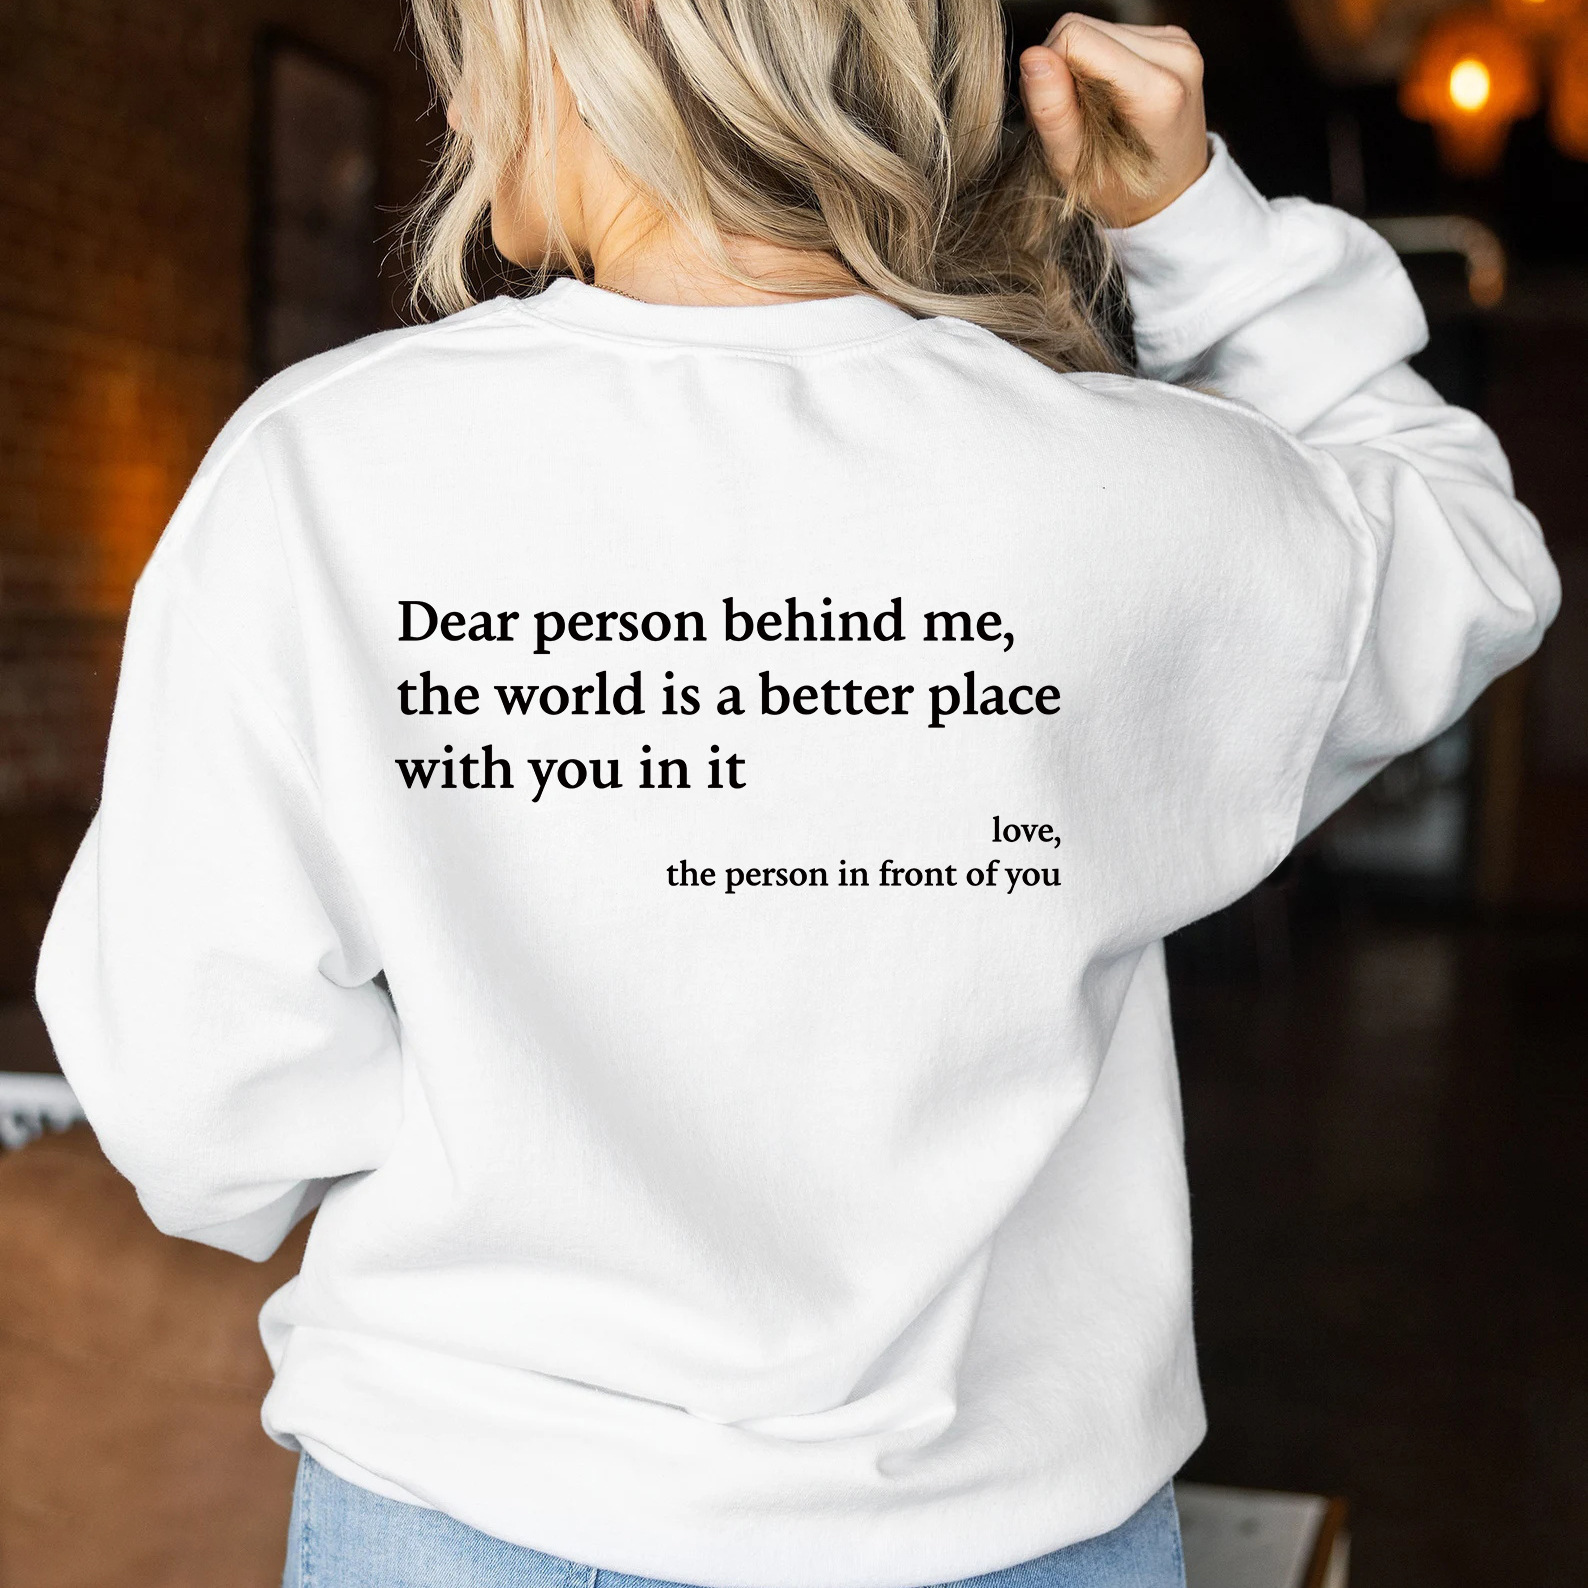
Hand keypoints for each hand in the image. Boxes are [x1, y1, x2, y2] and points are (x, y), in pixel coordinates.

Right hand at [1019, 15, 1208, 228]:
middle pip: (1084, 27)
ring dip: (1080, 65)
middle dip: (1063, 68)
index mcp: (1156, 93)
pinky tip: (1107, 97)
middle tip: (1073, 116)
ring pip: (1096, 26)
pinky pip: (1114, 32)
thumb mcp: (1074, 167)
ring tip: (1091, 111)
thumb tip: (1032, 57)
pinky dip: (1099, 62)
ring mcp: (1179, 43)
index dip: (1050, 72)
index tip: (1056, 112)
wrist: (1172, 194)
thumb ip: (1053, 112)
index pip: (1076, 39)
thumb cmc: (1123, 191)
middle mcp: (1175, 57)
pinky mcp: (1175, 37)